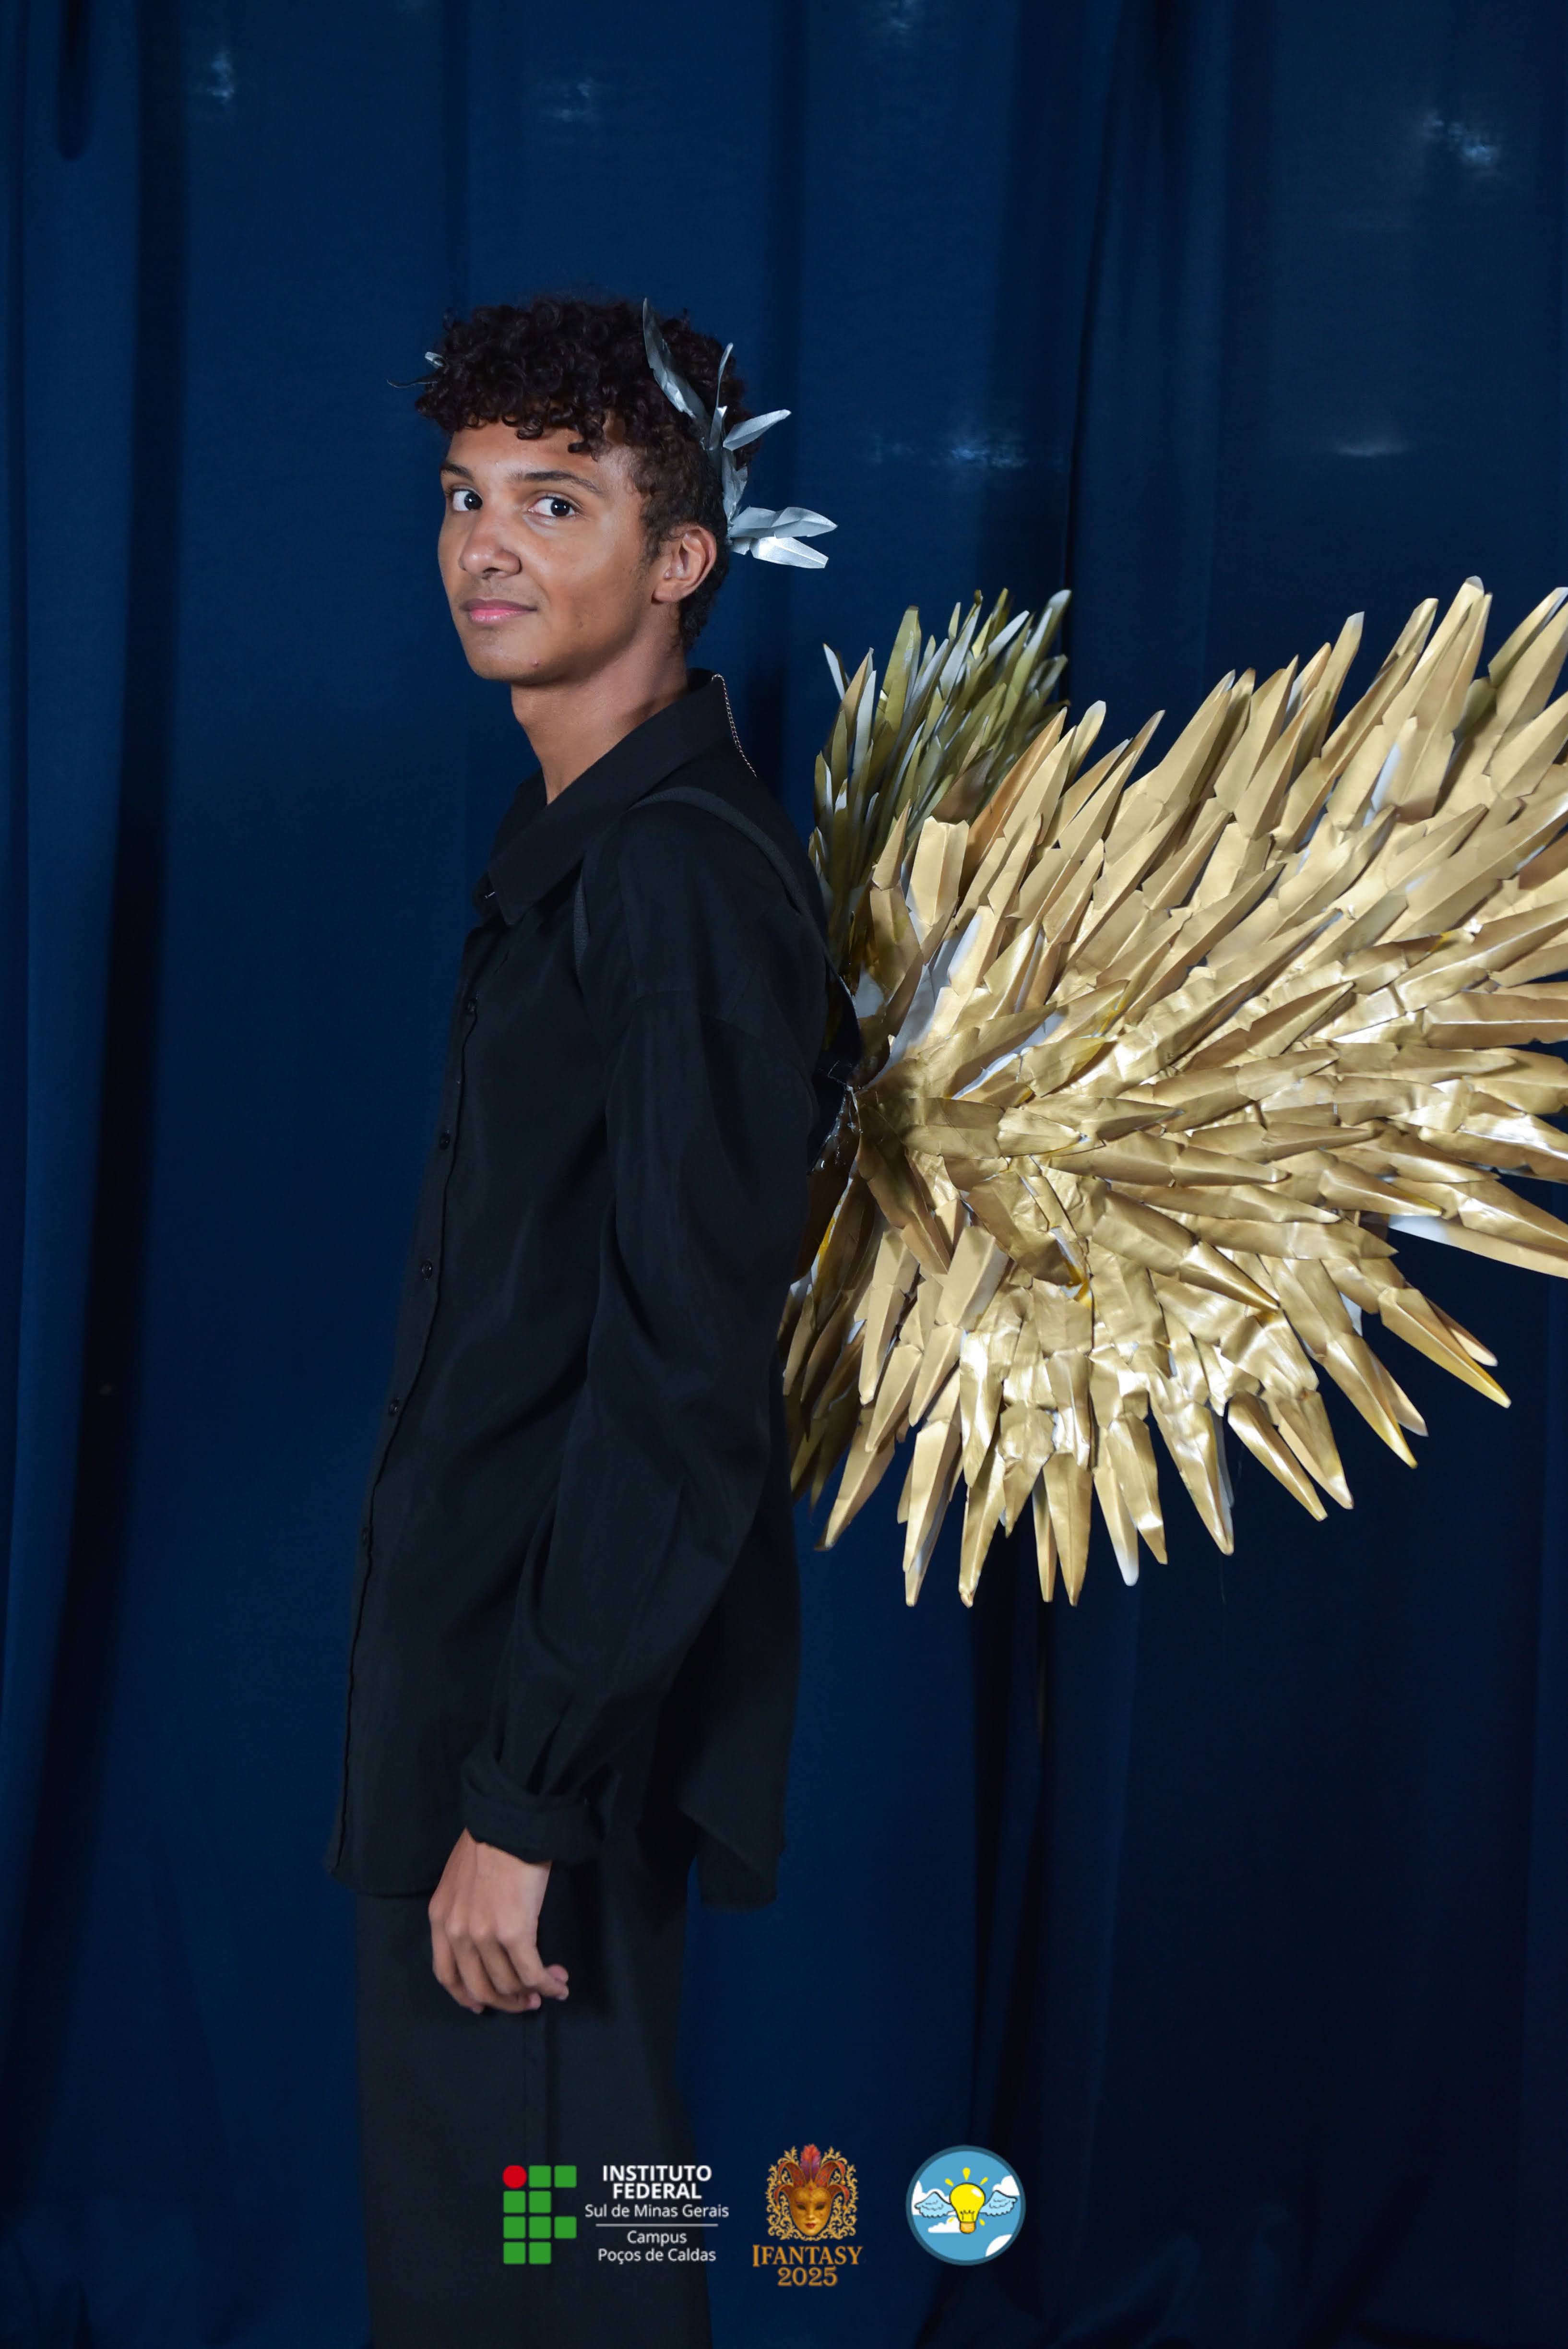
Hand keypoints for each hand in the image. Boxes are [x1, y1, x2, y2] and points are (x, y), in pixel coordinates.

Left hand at [427, 1829, 569, 2014]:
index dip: (466, 1995)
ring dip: (530, 1993)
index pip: (446, 1973)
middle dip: (505, 2000)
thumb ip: (463, 1908)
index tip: (482, 2004)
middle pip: (478, 1986)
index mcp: (441, 1917)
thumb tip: (484, 1930)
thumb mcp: (459, 1877)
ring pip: (507, 1984)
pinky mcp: (514, 1933)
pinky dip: (548, 1984)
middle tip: (525, 2002)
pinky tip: (560, 1984)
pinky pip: (531, 1973)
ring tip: (549, 1989)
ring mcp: (484, 1935)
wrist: (510, 1820)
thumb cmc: (490, 1840)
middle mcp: (457, 1932)